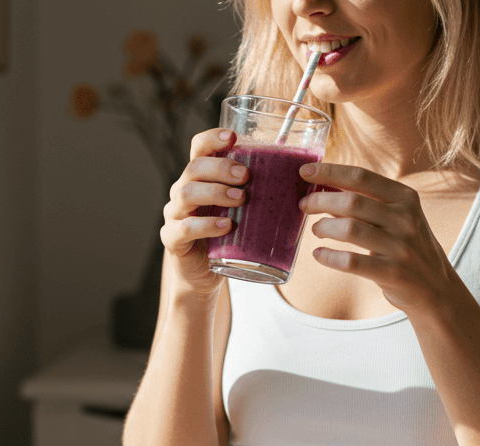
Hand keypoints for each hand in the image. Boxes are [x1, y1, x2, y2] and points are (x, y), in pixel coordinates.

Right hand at [158, 128, 249, 295]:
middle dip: (220, 167)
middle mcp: (183, 191)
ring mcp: (175, 215)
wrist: (205, 273)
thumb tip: (306, 177)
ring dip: (215, 192)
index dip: (213, 138)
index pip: (199, 147)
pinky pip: (185, 228)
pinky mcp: (173, 239)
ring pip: (187, 193)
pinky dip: (206, 225)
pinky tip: (226, 226)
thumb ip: (260, 192)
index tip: (234, 138)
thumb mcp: (242, 210)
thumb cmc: (228, 236)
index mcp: (200, 178)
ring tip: (240, 199)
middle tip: (245, 175)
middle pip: (194, 168)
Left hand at [298, 163, 459, 311]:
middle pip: (351, 201)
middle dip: (320, 201)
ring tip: (316, 230)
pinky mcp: (393, 273)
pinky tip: (319, 255)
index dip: (330, 172)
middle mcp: (405, 219)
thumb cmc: (407, 247)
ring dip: (324, 227)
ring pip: (350, 229)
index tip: (305, 172)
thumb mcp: (396, 218)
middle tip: (304, 206)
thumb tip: (323, 190)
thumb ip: (365, 204)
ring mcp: (400, 246)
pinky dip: (329, 257)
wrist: (437, 288)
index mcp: (405, 198)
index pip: (361, 177)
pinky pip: (351, 262)